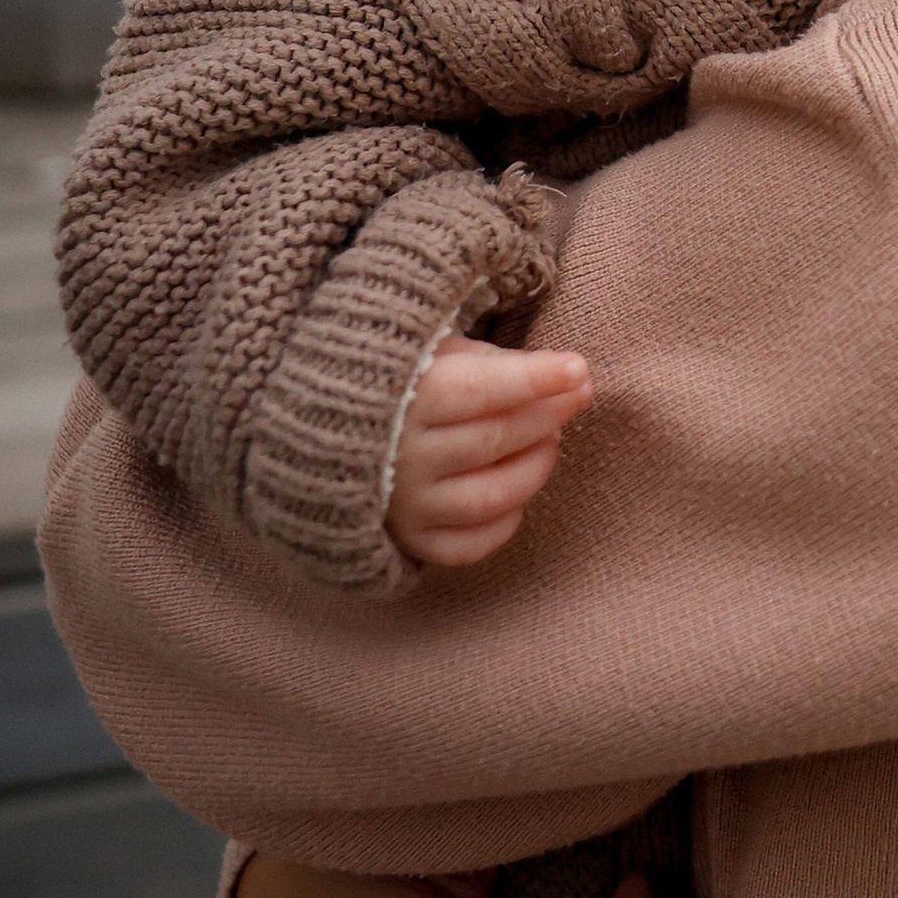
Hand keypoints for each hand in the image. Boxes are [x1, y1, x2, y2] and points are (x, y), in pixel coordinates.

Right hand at [386, 338, 591, 566]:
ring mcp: (407, 504)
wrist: (319, 433)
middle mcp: (404, 457)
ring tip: (552, 439)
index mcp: (406, 399)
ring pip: (491, 497)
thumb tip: (556, 375)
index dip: (536, 379)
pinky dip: (504, 524)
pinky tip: (518, 496)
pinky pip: (469, 546)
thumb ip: (489, 361)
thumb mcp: (432, 352)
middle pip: (494, 440)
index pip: (483, 389)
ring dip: (535, 467)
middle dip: (548, 415)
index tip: (579, 368)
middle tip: (577, 394)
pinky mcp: (410, 539)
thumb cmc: (395, 382)